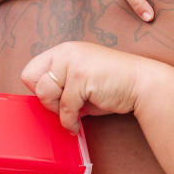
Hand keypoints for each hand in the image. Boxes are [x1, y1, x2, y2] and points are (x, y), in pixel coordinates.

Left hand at [21, 41, 153, 133]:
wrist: (143, 85)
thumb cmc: (114, 86)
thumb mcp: (82, 83)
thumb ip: (62, 89)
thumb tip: (43, 106)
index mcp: (64, 50)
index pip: (30, 70)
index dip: (41, 89)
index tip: (57, 99)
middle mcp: (66, 51)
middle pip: (30, 80)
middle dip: (46, 99)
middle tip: (64, 107)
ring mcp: (73, 62)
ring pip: (44, 93)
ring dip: (57, 111)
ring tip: (75, 114)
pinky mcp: (81, 76)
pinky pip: (63, 107)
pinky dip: (70, 121)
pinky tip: (79, 123)